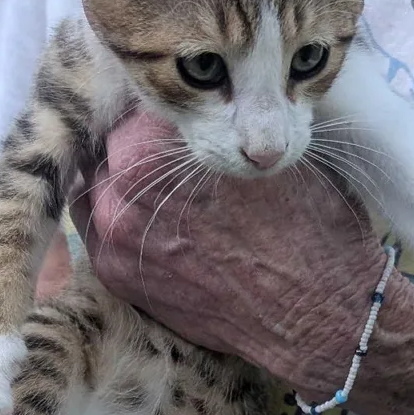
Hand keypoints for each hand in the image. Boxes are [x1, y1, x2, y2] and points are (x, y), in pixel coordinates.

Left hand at [71, 112, 412, 396]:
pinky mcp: (117, 277)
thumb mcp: (263, 149)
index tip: (181, 116)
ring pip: (98, 187)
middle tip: (170, 152)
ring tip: (159, 187)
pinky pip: (99, 231)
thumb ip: (212, 126)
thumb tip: (195, 112)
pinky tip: (149, 221)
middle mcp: (122, 188)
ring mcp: (114, 236)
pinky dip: (117, 219)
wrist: (315, 309)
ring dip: (122, 181)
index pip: (137, 106)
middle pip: (111, 146)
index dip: (164, 108)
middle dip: (138, 144)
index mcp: (155, 146)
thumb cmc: (305, 221)